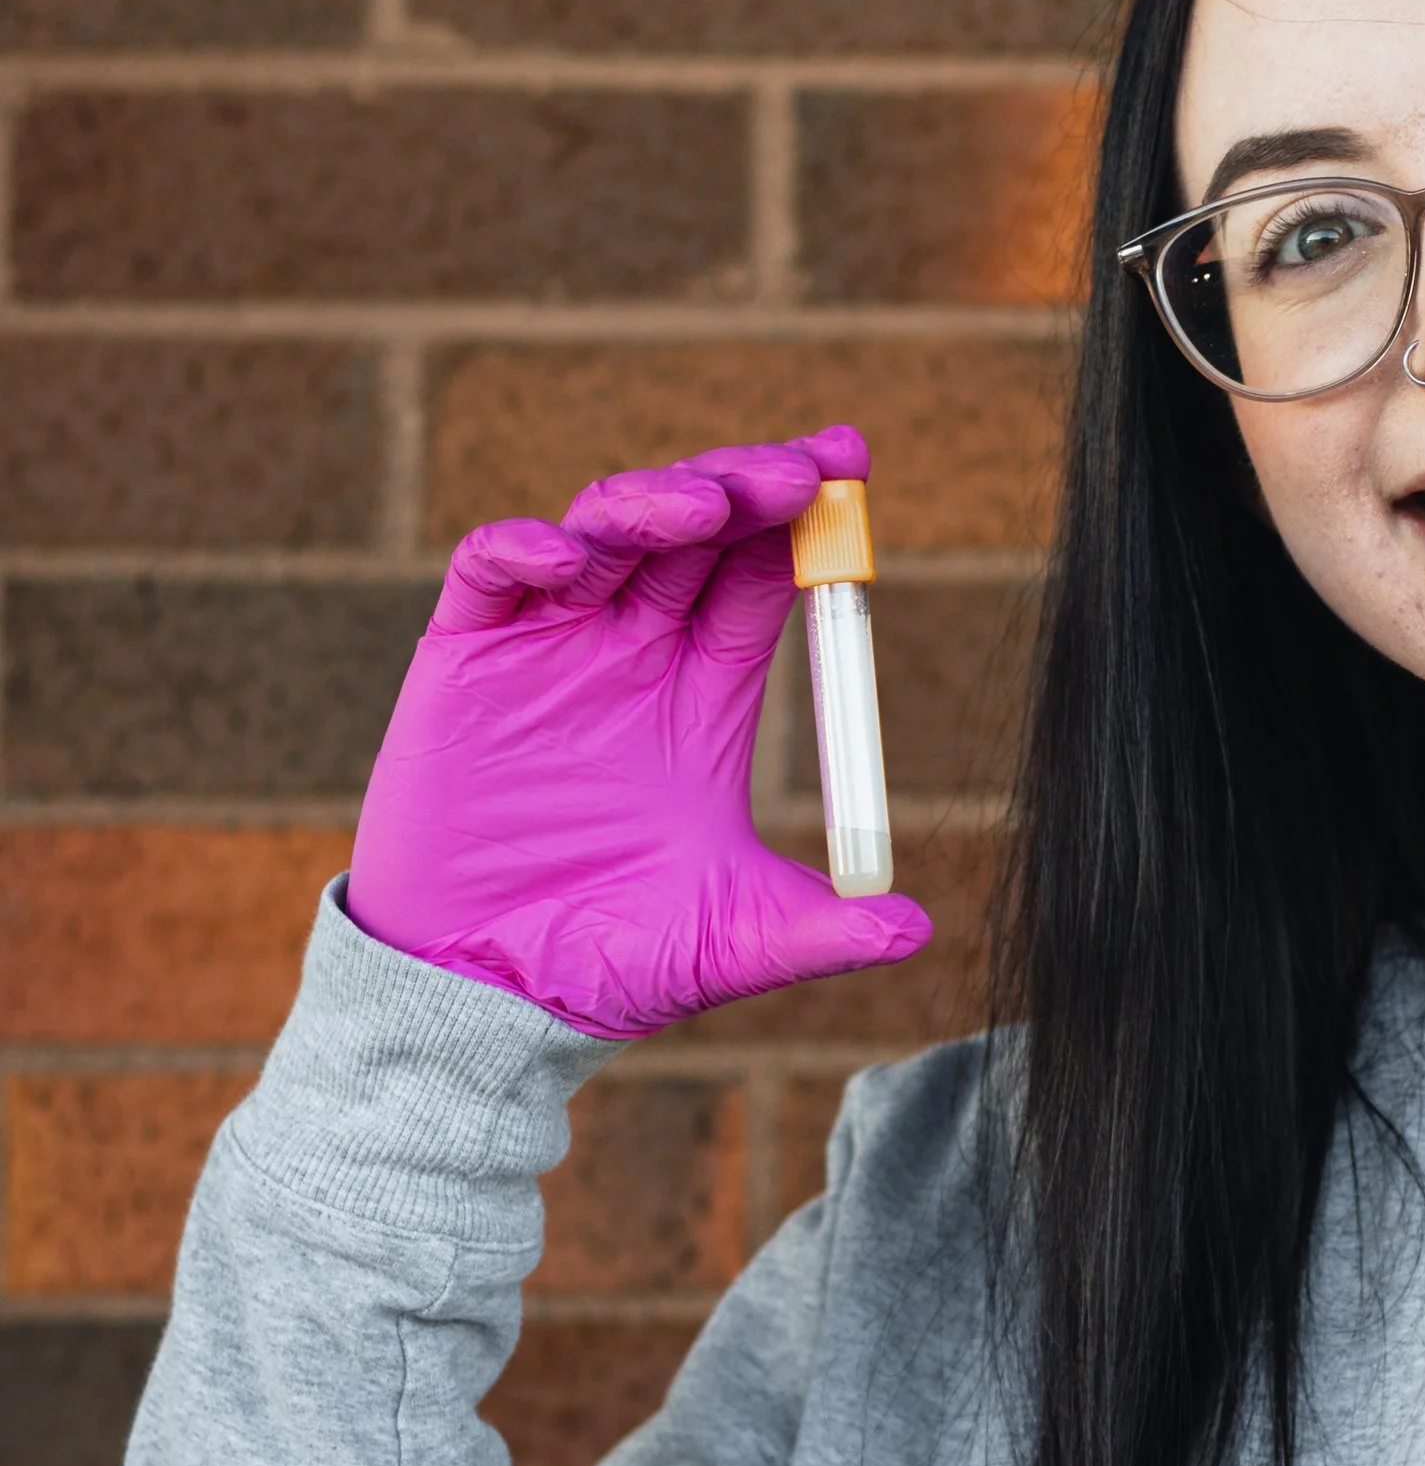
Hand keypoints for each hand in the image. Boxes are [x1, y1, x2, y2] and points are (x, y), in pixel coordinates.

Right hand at [347, 431, 928, 1038]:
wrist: (487, 998)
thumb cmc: (608, 964)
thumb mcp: (733, 942)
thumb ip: (825, 931)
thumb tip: (920, 929)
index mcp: (701, 695)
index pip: (761, 576)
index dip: (804, 518)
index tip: (852, 467)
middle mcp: (630, 654)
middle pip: (695, 531)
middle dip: (745, 486)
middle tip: (801, 470)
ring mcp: (546, 649)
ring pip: (604, 531)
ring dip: (655, 502)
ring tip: (708, 506)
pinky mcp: (463, 663)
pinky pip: (490, 573)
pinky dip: (525, 549)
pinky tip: (570, 559)